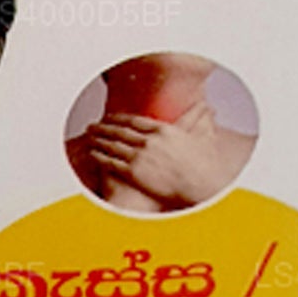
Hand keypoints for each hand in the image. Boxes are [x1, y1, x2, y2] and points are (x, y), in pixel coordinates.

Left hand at [80, 102, 238, 208]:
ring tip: (88, 135)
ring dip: (98, 139)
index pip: (135, 121)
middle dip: (104, 126)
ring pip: (113, 144)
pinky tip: (92, 152)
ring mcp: (141, 155)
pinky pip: (112, 162)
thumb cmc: (204, 167)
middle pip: (120, 130)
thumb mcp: (201, 139)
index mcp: (163, 130)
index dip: (119, 118)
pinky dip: (100, 156)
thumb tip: (209, 112)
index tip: (109, 117)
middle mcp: (149, 140)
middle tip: (93, 124)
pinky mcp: (135, 172)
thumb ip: (198, 126)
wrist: (201, 184)